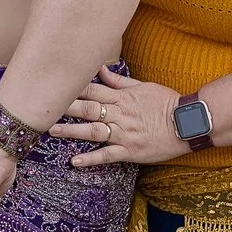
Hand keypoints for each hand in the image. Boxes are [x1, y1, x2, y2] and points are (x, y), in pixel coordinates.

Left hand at [51, 66, 188, 165]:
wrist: (188, 123)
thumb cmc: (167, 103)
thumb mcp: (144, 86)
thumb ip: (119, 81)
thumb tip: (100, 69)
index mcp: (122, 98)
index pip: (92, 90)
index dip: (72, 88)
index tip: (53, 86)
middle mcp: (120, 115)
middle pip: (88, 109)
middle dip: (64, 108)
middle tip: (42, 108)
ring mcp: (124, 134)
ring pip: (93, 131)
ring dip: (71, 131)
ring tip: (50, 132)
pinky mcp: (130, 152)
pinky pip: (107, 156)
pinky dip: (91, 159)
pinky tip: (75, 161)